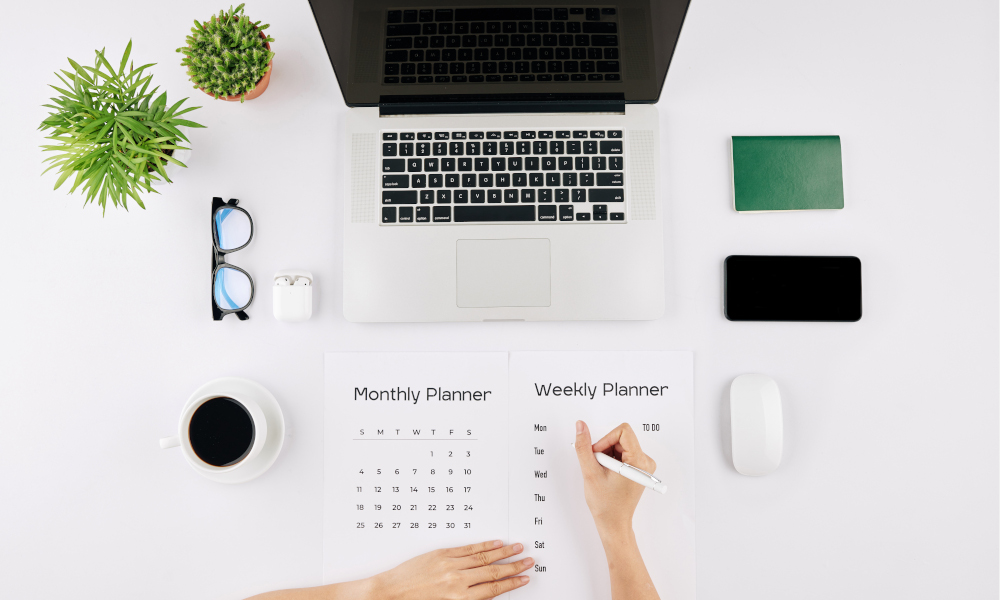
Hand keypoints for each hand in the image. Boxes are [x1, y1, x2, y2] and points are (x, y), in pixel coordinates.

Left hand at [371, 539, 531, 599]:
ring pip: (483, 557)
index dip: (511, 582)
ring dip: (503, 553)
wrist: (389, 595)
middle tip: (528, 560)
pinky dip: (483, 545)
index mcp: (460, 598)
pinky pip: (466, 549)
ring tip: (517, 548)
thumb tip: (486, 593)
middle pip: (493, 571)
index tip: (524, 578)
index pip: (494, 588)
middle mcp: (457, 581)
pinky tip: (494, 544)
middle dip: (513, 566)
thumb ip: (467, 599)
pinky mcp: (441, 554)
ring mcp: (450, 565)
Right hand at [574, 421, 656, 537]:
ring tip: (603, 473)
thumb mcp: (590, 472)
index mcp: (639, 462)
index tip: (597, 453)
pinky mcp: (638, 469)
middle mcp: (645, 462)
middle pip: (621, 438)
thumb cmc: (606, 504)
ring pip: (620, 446)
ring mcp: (643, 466)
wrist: (613, 523)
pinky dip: (611, 461)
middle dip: (605, 449)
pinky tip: (607, 475)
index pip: (623, 431)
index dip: (605, 439)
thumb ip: (583, 447)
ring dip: (607, 456)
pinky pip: (622, 454)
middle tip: (598, 467)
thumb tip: (581, 426)